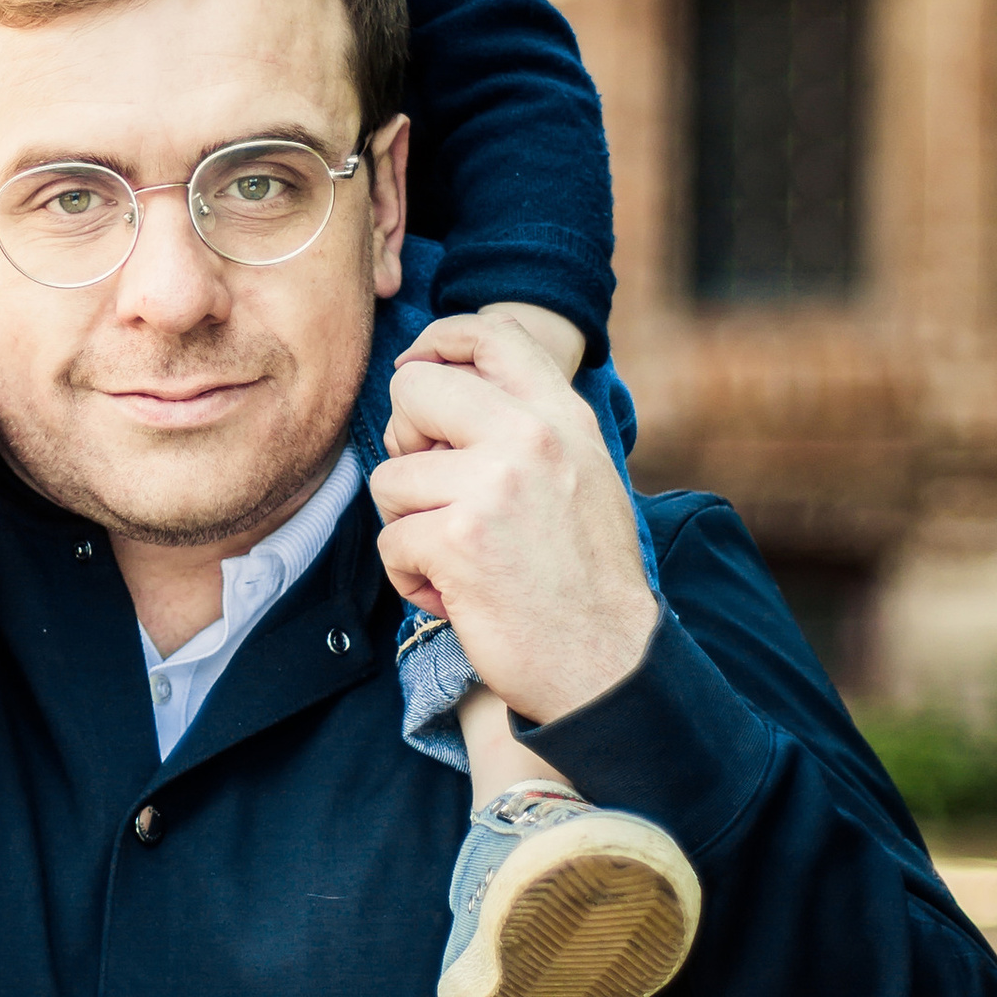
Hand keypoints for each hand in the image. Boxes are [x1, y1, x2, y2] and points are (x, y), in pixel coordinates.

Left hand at [368, 316, 655, 726]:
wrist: (606, 663)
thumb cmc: (585, 574)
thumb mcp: (582, 472)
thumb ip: (530, 422)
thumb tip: (446, 376)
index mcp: (562, 416)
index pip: (490, 332)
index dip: (437, 343)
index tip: (417, 370)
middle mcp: (531, 436)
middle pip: (412, 388)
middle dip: (406, 442)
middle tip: (436, 492)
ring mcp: (493, 485)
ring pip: (389, 476)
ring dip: (408, 524)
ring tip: (454, 557)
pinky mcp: (458, 539)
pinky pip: (390, 541)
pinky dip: (409, 577)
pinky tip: (452, 595)